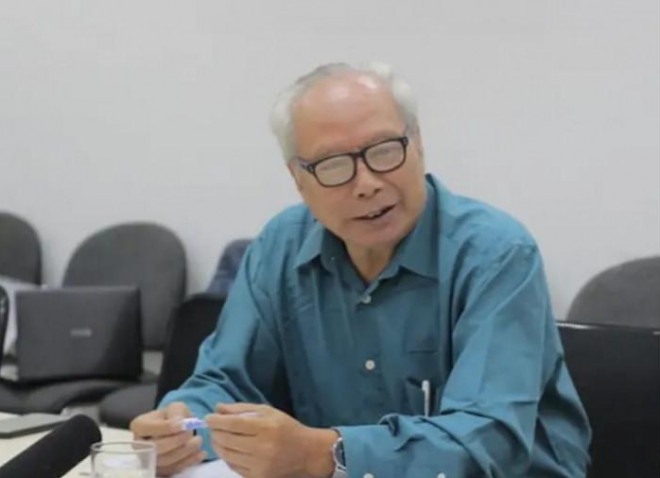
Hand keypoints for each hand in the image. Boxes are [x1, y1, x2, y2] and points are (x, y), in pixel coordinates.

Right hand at [130, 402, 206, 475]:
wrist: (174, 429)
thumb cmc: (172, 416)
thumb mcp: (175, 407)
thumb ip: (176, 412)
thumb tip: (180, 423)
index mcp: (139, 425)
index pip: (149, 428)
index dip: (167, 428)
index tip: (184, 425)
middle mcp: (139, 444)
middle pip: (157, 447)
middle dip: (177, 441)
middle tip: (191, 433)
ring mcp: (148, 459)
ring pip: (165, 460)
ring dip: (185, 451)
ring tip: (198, 441)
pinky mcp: (159, 469)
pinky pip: (173, 469)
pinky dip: (189, 461)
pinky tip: (201, 453)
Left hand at [206, 403, 336, 477]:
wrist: (306, 453)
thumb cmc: (286, 427)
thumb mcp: (267, 411)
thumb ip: (242, 409)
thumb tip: (218, 408)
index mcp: (266, 427)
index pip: (233, 424)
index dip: (217, 421)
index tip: (208, 417)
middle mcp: (262, 448)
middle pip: (227, 440)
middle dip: (214, 432)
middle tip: (212, 427)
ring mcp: (259, 465)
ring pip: (227, 455)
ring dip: (217, 445)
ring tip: (217, 437)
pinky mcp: (258, 477)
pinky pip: (234, 466)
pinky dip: (227, 457)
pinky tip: (228, 449)